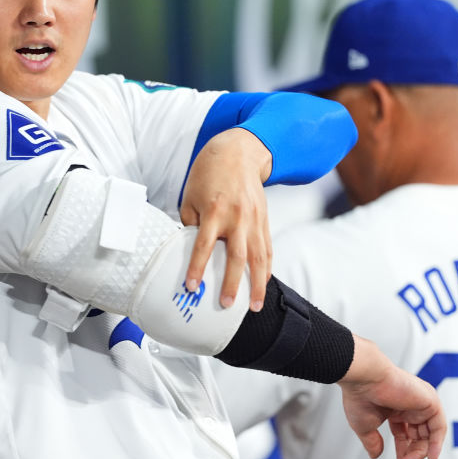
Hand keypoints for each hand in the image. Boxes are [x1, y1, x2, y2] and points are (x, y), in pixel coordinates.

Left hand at [179, 128, 272, 311]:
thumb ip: (192, 224)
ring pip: (259, 257)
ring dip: (257, 284)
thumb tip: (190, 250)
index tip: (192, 287)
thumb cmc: (209, 175)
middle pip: (236, 256)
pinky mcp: (265, 220)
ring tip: (254, 305)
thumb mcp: (191, 197)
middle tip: (226, 304)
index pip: (204, 245)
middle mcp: (237, 217)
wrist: (239, 153)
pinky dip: (266, 269)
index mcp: (214, 210)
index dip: (197, 268)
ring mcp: (254, 220)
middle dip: (232, 283)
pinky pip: (267, 249)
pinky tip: (263, 285)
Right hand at [337, 335, 445, 458]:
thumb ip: (372, 442)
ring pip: (428, 435)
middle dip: (412, 456)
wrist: (364, 378)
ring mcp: (421, 403)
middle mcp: (410, 405)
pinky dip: (436, 444)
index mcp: (395, 408)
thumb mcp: (365, 426)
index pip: (405, 435)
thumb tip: (375, 455)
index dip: (404, 453)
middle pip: (418, 437)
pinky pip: (438, 427)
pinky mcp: (429, 401)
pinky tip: (430, 457)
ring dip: (419, 453)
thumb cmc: (360, 395)